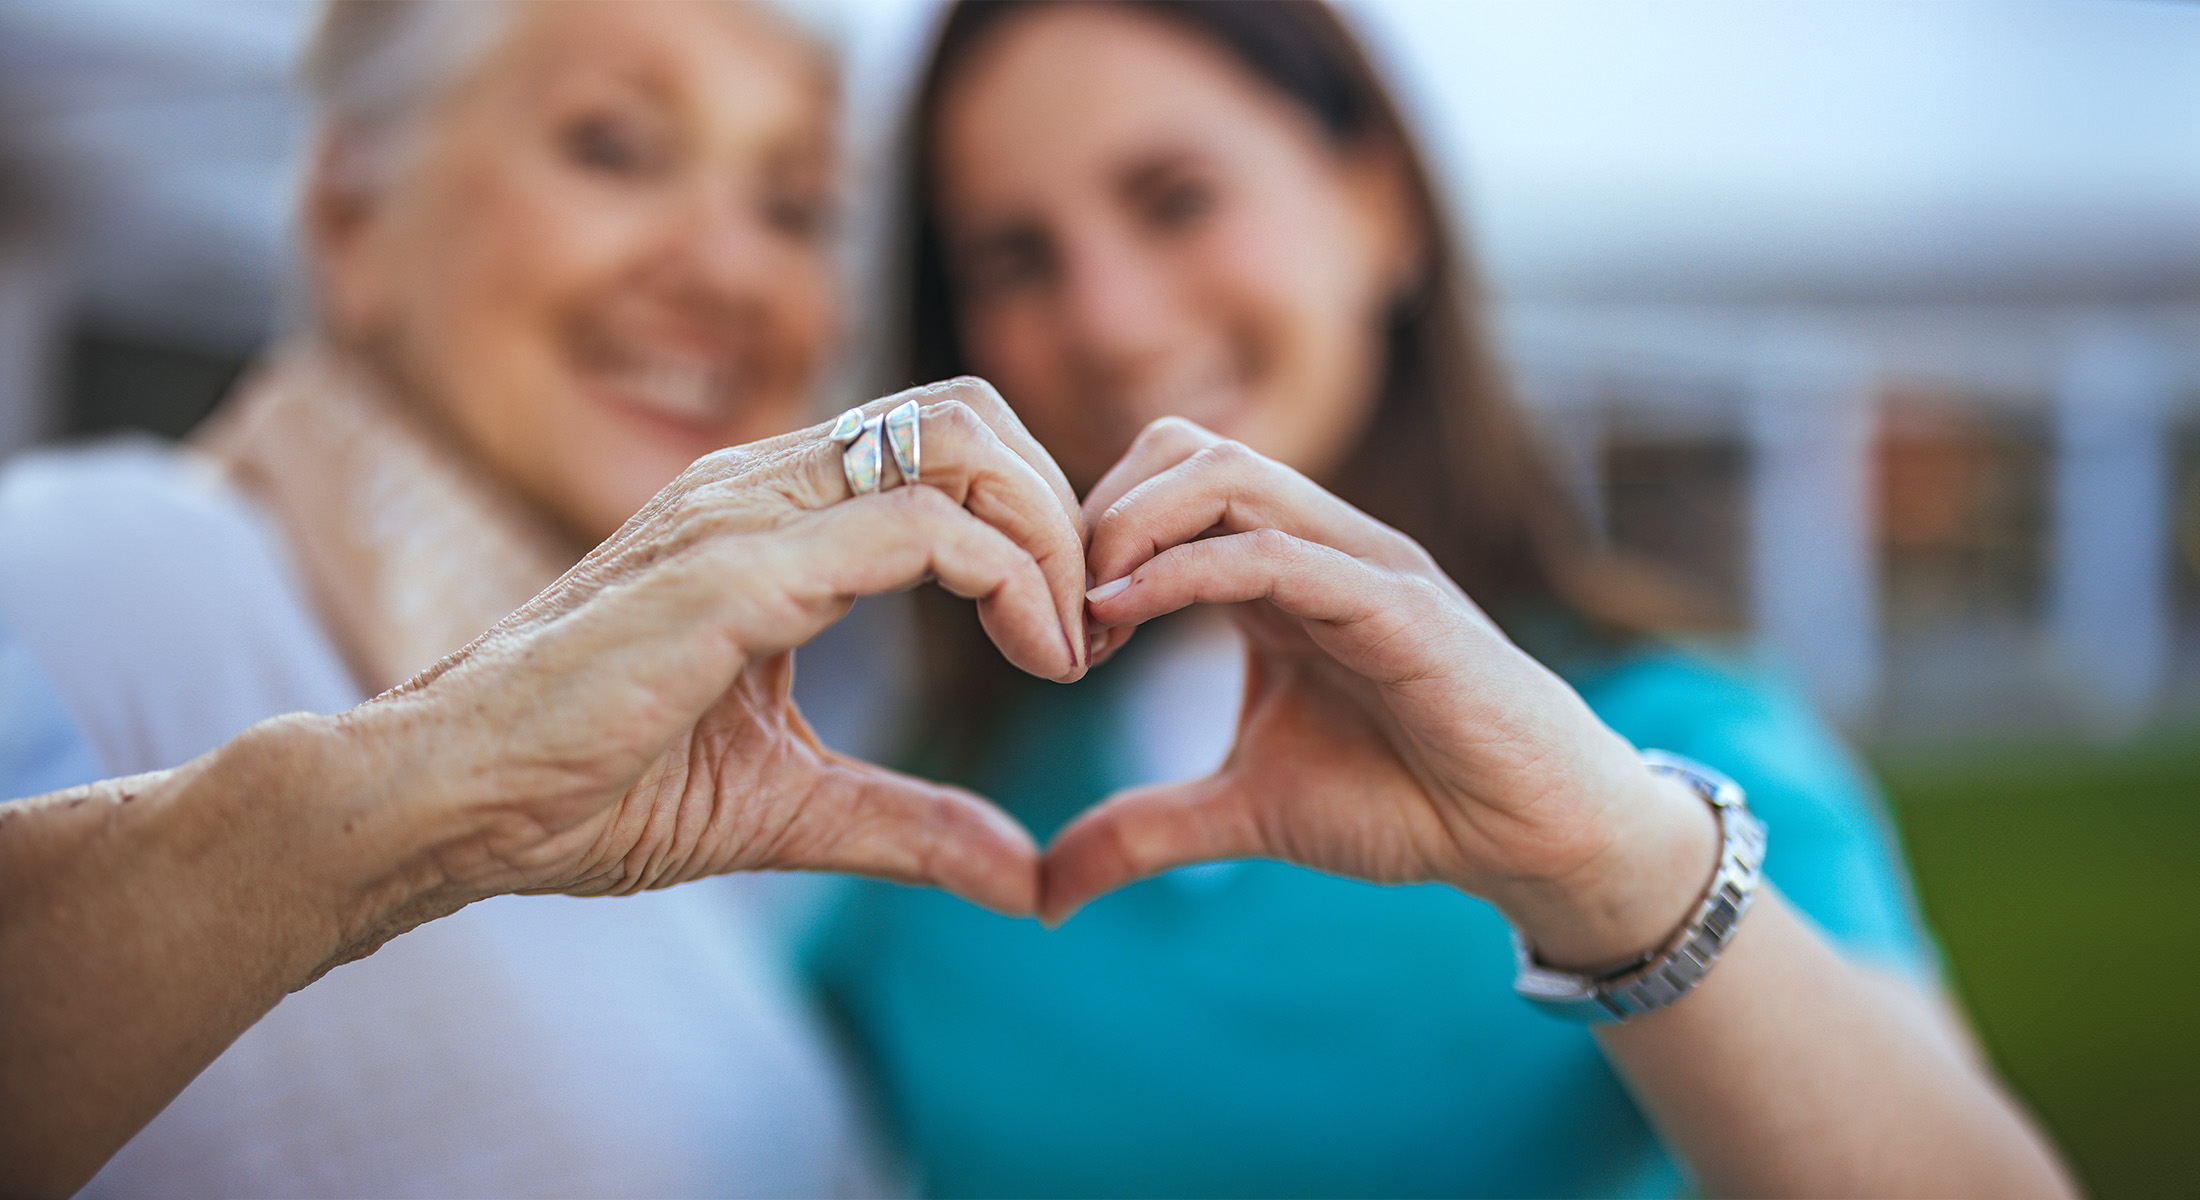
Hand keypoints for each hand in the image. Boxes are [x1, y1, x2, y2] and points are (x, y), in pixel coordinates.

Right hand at [327, 378, 1087, 968]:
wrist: (448, 801)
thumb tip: (1028, 879)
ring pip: (961, 443)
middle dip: (1063, 509)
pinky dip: (1010, 578)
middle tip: (1089, 631)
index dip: (1036, 522)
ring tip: (1069, 649)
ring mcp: (745, 512)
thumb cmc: (587, 787)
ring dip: (1052, 535)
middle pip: (971, 412)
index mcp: (770, 517)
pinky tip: (1036, 658)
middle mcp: (761, 485)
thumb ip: (912, 825)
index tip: (1068, 639)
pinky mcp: (735, 569)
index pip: (944, 446)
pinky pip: (918, 527)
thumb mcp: (790, 805)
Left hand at [1045, 418, 1717, 968]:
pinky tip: (1122, 614)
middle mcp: (1315, 544)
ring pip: (1225, 472)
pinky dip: (1188, 570)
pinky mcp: (1398, 605)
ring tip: (1086, 609)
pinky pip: (1278, 552)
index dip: (1086, 536)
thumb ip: (1144, 832)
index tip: (1049, 630)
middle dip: (1096, 510)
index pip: (1162, 481)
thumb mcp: (1244, 813)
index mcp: (1274, 571)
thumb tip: (1046, 896)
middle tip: (1057, 610)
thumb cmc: (1406, 801)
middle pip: (1181, 446)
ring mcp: (1358, 563)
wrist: (1527, 834)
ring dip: (1130, 525)